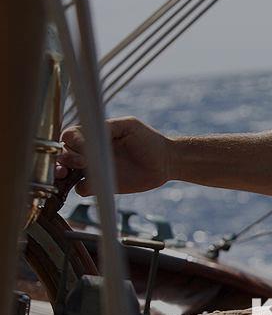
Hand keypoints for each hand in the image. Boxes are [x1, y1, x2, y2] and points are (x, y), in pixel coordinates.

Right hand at [56, 116, 171, 195]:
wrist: (165, 161)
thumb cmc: (148, 139)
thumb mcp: (129, 126)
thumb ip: (108, 127)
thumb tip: (87, 135)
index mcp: (93, 136)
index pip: (70, 136)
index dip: (71, 141)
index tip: (82, 146)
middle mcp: (89, 152)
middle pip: (63, 154)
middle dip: (63, 158)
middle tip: (80, 163)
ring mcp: (93, 169)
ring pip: (66, 173)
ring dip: (63, 174)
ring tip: (69, 174)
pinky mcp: (100, 184)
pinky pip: (82, 189)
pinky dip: (81, 187)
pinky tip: (90, 184)